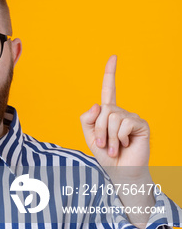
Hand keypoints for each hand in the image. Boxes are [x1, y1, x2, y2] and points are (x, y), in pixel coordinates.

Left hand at [80, 55, 149, 169]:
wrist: (121, 172)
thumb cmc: (106, 155)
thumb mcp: (89, 136)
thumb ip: (87, 119)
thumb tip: (98, 104)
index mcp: (108, 112)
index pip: (109, 88)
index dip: (110, 72)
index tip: (114, 56)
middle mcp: (120, 111)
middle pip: (103, 110)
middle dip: (99, 130)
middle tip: (103, 145)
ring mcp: (132, 117)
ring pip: (112, 117)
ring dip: (108, 137)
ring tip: (114, 147)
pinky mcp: (141, 124)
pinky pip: (123, 124)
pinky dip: (120, 137)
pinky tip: (125, 144)